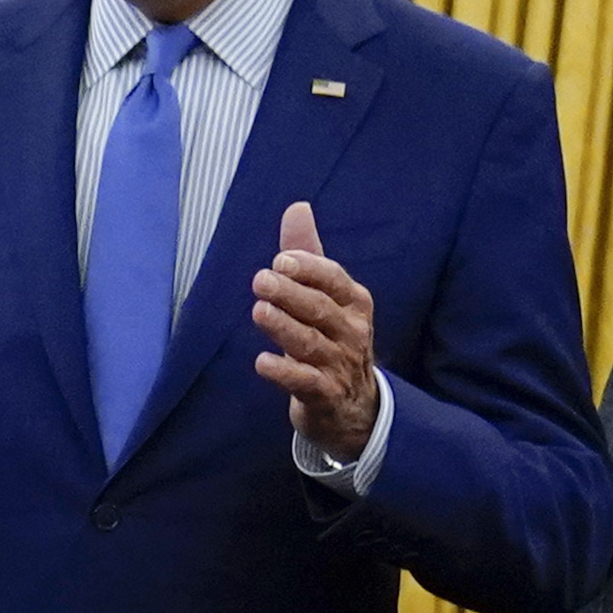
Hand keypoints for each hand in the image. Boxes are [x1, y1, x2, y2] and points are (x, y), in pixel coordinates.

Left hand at [251, 202, 378, 455]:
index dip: (309, 269)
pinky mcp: (324, 395)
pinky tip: (262, 362)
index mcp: (354, 303)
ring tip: (258, 311)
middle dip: (291, 294)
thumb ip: (308, 255)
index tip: (280, 260)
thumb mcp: (325, 297)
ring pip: (310, 344)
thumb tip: (297, 207)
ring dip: (284, 327)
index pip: (333, 280)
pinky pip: (305, 381)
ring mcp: (339, 365)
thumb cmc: (332, 339)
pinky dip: (284, 372)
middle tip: (260, 280)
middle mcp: (351, 332)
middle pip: (320, 309)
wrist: (352, 406)